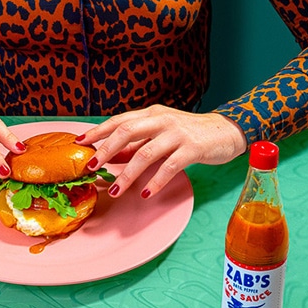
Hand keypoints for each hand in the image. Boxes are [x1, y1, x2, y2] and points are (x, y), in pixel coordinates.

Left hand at [77, 105, 246, 197]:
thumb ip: (138, 143)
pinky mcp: (193, 148)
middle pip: (127, 131)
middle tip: (90, 167)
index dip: (98, 131)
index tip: (80, 142)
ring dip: (128, 174)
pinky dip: (155, 181)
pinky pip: (169, 166)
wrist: (227, 131)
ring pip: (146, 153)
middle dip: (105, 150)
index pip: (120, 121)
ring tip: (115, 190)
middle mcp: (162, 120)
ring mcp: (177, 134)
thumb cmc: (190, 133)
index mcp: (152, 114)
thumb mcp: (161, 134)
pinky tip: (145, 193)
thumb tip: (110, 155)